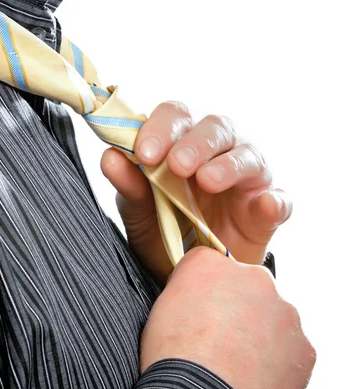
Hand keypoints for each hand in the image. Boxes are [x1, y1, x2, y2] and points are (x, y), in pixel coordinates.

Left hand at [101, 101, 291, 282]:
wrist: (187, 273)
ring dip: (229, 164)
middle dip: (195, 143)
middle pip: (216, 127)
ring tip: (208, 181)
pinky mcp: (266, 210)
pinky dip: (274, 201)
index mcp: (183, 142)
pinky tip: (265, 205)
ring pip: (248, 155)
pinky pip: (278, 200)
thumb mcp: (139, 211)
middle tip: (177, 165)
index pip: (176, 116)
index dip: (161, 127)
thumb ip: (129, 185)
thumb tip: (109, 157)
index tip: (144, 152)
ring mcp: (247, 179)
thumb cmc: (164, 228)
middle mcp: (218, 151)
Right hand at [140, 247, 316, 388]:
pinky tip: (253, 380)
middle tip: (217, 343)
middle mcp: (251, 278)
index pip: (208, 266)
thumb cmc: (172, 360)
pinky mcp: (302, 346)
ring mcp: (283, 312)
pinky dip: (276, 363)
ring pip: (271, 319)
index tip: (198, 313)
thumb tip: (191, 302)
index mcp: (209, 264)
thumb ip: (182, 293)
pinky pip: (289, 351)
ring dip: (258, 335)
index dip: (202, 293)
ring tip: (234, 367)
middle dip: (236, 310)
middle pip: (245, 288)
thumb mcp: (157, 311)